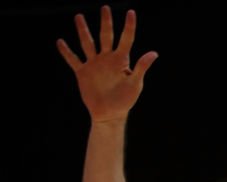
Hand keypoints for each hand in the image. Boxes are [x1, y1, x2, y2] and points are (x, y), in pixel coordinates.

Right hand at [57, 6, 157, 122]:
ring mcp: (94, 64)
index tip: (131, 12)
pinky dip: (66, 52)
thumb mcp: (135, 83)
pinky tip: (60, 41)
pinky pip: (73, 59)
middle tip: (105, 7)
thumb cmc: (126, 100)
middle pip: (106, 36)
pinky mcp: (82, 72)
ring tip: (79, 16)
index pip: (126, 39)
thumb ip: (142, 67)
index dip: (129, 26)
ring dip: (83, 30)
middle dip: (106, 22)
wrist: (110, 114)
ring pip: (87, 43)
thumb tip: (154, 53)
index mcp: (121, 60)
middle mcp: (107, 59)